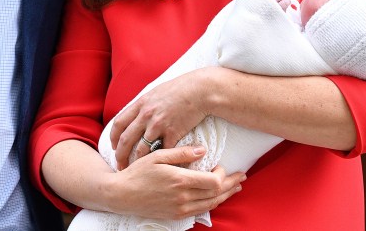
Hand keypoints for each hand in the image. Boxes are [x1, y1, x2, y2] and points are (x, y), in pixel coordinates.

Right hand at [106, 146, 245, 219]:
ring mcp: (180, 208)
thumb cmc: (138, 172)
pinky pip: (201, 211)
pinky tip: (217, 198)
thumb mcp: (158, 156)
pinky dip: (213, 203)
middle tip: (243, 176)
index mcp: (180, 180)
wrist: (122, 195)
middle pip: (216, 194)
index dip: (223, 174)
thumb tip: (203, 150)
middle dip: (232, 185)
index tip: (222, 164)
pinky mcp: (177, 215)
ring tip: (236, 187)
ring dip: (226, 195)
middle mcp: (183, 197)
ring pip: (211, 204)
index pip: (213, 181)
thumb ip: (182, 153)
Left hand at [109, 69, 214, 169]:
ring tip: (138, 171)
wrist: (199, 90)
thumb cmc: (180, 89)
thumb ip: (145, 103)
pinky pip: (163, 151)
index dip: (113, 137)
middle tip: (120, 165)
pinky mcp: (173, 133)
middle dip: (120, 155)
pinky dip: (162, 161)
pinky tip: (160, 169)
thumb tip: (137, 112)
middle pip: (126, 140)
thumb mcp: (156, 92)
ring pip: (142, 149)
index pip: (119, 123)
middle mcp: (146, 115)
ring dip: (138, 162)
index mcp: (140, 104)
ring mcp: (158, 125)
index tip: (114, 147)